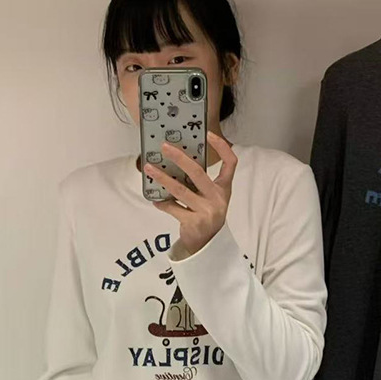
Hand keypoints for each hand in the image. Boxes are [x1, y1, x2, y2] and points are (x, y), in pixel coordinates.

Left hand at [144, 130, 236, 254]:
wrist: (208, 244)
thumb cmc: (207, 215)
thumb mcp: (210, 197)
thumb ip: (200, 182)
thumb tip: (176, 161)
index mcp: (224, 189)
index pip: (231, 163)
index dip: (222, 147)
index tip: (209, 134)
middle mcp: (218, 199)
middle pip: (198, 173)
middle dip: (180, 158)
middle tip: (165, 147)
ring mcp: (207, 211)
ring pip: (181, 190)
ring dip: (163, 178)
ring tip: (149, 168)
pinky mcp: (194, 223)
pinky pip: (173, 208)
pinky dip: (162, 203)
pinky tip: (155, 199)